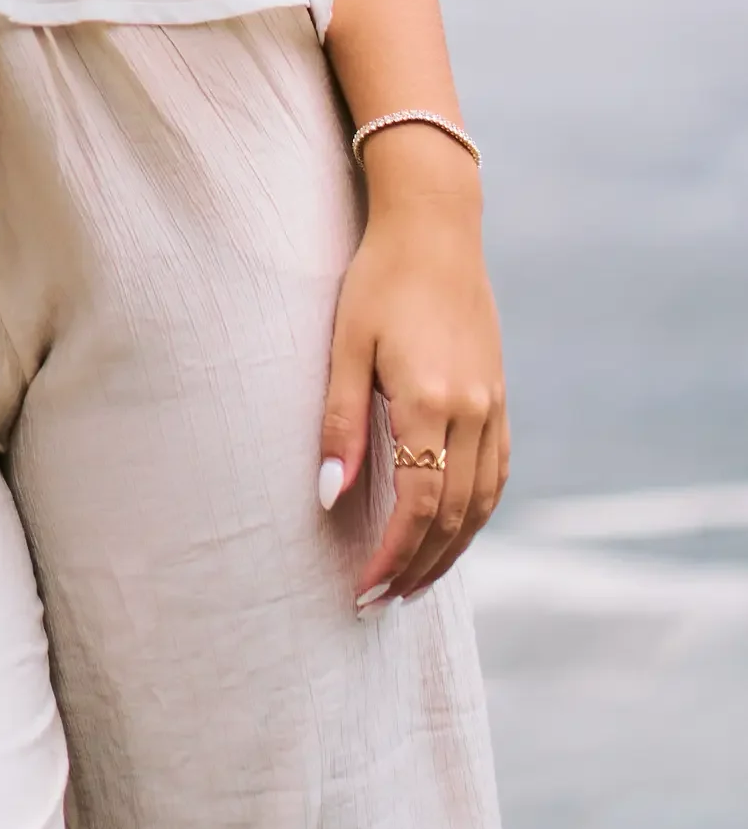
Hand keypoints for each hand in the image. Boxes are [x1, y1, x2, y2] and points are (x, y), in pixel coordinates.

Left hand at [319, 130, 508, 607]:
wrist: (435, 228)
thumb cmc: (378, 281)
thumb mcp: (344, 346)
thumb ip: (339, 423)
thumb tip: (328, 494)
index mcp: (430, 400)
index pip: (419, 504)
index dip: (393, 554)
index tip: (364, 587)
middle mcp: (472, 411)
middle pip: (455, 516)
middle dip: (419, 565)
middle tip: (382, 600)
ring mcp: (493, 405)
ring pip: (483, 503)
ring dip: (451, 551)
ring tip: (414, 582)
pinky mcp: (500, 397)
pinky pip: (496, 474)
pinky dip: (476, 514)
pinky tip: (451, 530)